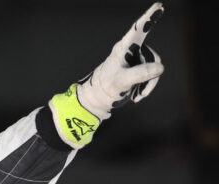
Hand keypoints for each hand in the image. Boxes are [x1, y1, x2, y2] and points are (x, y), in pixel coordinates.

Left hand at [77, 3, 164, 120]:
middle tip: (136, 91)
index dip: (149, 17)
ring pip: (155, 67)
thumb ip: (139, 74)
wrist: (99, 98)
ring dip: (147, 83)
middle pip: (153, 57)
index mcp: (123, 49)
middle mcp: (130, 50)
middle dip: (149, 76)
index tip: (159, 5)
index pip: (138, 30)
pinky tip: (136, 94)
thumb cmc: (105, 88)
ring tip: (134, 93)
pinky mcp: (138, 67)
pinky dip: (147, 86)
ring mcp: (135, 59)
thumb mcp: (121, 82)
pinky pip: (153, 74)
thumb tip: (160, 67)